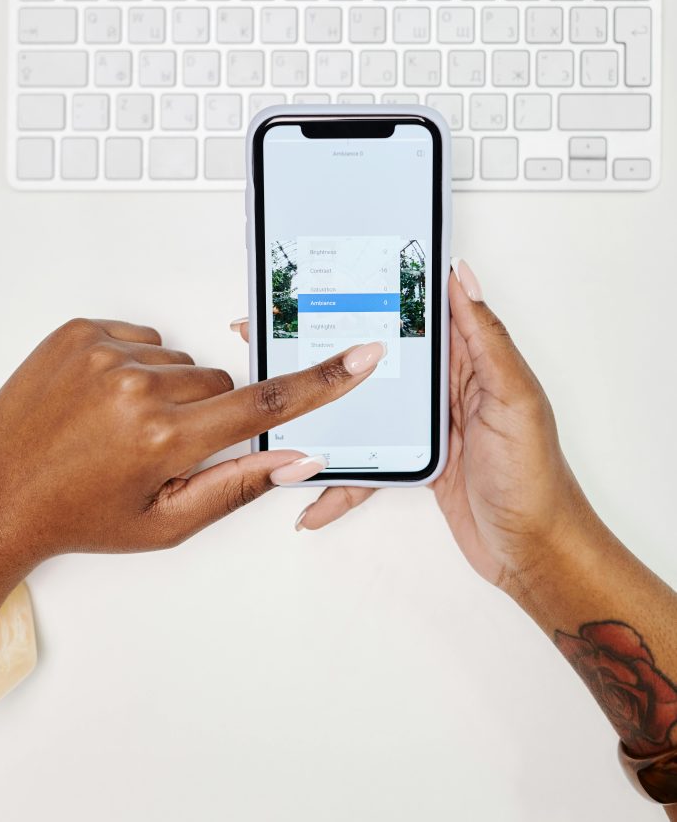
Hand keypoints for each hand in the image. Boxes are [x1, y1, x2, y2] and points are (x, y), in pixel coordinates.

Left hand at [0, 318, 383, 606]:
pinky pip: (142, 340)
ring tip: (121, 426)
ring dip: (167, 392)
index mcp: (163, 438)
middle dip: (207, 415)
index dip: (321, 383)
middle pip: (220, 384)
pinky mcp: (81, 332)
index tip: (360, 357)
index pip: (264, 406)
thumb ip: (238, 488)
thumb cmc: (76, 514)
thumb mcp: (164, 523)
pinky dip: (135, 367)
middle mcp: (137, 387)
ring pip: (182, 364)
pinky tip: (103, 402)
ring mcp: (104, 354)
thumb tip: (296, 460)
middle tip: (159, 448)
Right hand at [250, 260, 589, 588]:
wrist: (534, 550)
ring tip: (286, 411)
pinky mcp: (418, 460)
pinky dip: (345, 480)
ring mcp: (431, 425)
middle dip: (338, 350)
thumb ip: (487, 339)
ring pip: (368, 408)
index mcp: (474, 361)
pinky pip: (371, 461)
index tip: (341, 271)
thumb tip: (464, 277)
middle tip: (287, 337)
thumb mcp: (514, 399)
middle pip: (384, 357)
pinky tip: (315, 496)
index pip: (425, 312)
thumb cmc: (534, 477)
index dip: (388, 290)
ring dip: (329, 415)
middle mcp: (450, 387)